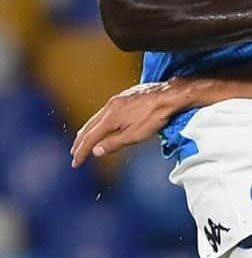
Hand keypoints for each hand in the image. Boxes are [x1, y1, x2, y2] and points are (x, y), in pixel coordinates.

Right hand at [70, 81, 184, 165]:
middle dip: (80, 142)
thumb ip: (114, 143)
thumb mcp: (135, 135)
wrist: (171, 95)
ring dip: (88, 131)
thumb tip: (96, 151)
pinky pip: (105, 111)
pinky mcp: (125, 96)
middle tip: (75, 153)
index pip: (90, 138)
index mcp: (110, 117)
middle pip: (89, 127)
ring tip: (84, 141)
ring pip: (96, 118)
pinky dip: (99, 122)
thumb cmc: (156, 115)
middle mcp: (110, 106)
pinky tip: (102, 125)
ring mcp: (117, 99)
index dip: (81, 152)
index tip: (76, 163)